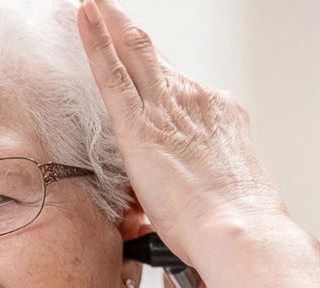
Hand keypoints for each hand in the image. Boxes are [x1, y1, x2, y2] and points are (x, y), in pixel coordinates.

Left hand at [76, 0, 287, 265]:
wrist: (240, 232)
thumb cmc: (237, 224)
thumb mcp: (222, 192)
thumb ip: (200, 181)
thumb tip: (186, 196)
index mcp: (218, 117)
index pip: (177, 85)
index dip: (153, 66)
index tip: (137, 53)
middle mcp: (196, 102)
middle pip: (153, 56)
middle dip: (123, 28)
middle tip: (102, 6)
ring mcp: (169, 108)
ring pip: (133, 52)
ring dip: (106, 24)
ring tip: (84, 5)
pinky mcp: (141, 125)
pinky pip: (112, 73)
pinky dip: (95, 41)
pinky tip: (80, 16)